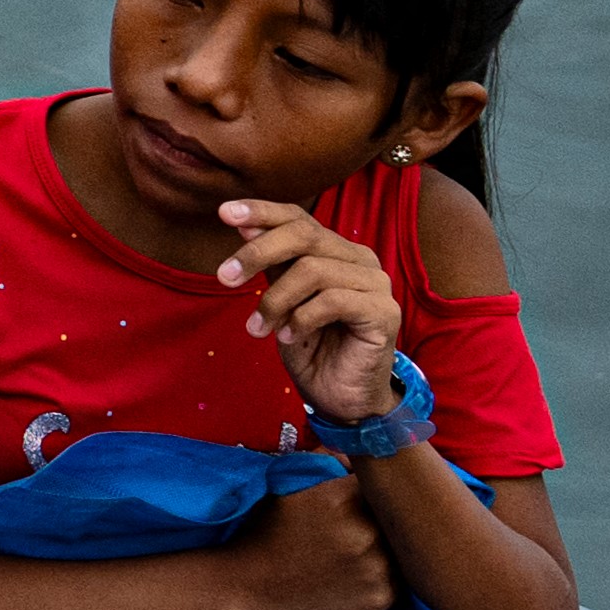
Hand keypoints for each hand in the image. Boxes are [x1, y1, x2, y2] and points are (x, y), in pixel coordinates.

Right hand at [210, 466, 392, 609]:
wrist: (249, 589)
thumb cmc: (266, 532)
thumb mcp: (287, 484)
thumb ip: (326, 458)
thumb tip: (358, 446)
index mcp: (342, 497)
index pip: (383, 481)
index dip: (377, 487)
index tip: (365, 495)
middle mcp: (365, 532)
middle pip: (396, 513)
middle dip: (383, 515)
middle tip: (360, 524)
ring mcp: (376, 568)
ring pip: (401, 546)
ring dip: (388, 545)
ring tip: (357, 550)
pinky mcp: (382, 598)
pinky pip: (401, 578)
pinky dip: (386, 575)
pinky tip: (357, 574)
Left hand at [225, 192, 412, 422]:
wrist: (340, 397)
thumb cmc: (311, 346)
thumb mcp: (282, 299)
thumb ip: (273, 265)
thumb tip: (245, 225)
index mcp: (335, 250)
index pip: (299, 218)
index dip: (262, 211)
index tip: (224, 214)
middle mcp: (359, 259)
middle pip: (304, 235)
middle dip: (257, 253)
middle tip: (225, 278)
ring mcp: (376, 284)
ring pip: (313, 269)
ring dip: (275, 301)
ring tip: (259, 329)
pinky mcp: (384, 311)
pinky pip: (332, 300)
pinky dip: (301, 319)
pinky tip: (288, 337)